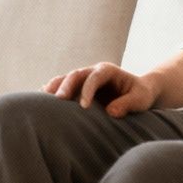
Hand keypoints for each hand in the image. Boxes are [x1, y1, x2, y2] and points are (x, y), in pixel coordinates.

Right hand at [43, 62, 160, 116]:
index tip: (84, 107)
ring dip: (54, 87)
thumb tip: (111, 112)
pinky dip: (52, 91)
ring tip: (42, 98)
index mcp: (108, 70)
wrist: (139, 92)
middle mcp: (93, 71)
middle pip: (76, 74)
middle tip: (57, 100)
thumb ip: (129, 103)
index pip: (95, 76)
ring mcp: (84, 79)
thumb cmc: (141, 95)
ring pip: (65, 79)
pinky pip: (62, 86)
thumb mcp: (141, 99)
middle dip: (66, 86)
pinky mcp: (78, 88)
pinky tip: (41, 98)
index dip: (88, 90)